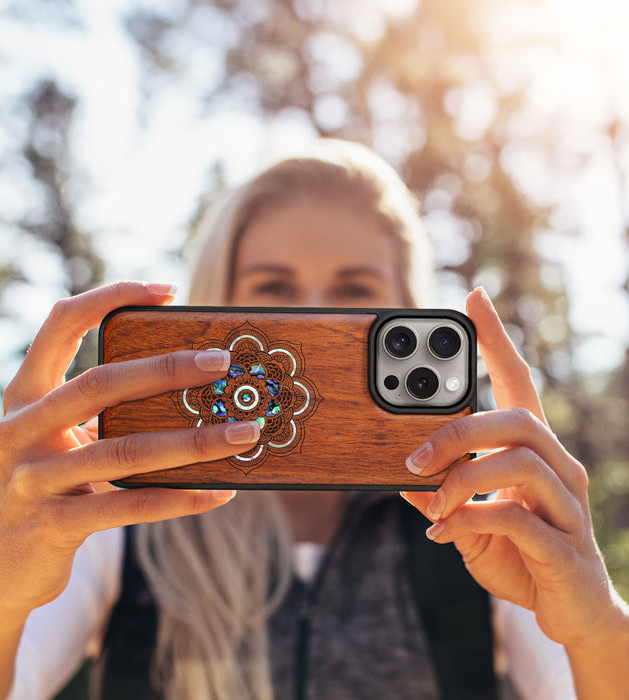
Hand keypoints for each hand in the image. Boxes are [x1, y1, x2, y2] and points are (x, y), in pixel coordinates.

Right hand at [0, 282, 259, 614]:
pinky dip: (181, 498)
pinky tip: (220, 492)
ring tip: (245, 433)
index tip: (168, 291)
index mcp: (24, 396)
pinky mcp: (52, 525)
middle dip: (167, 369)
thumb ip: (104, 412)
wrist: (4, 569)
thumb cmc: (52, 487)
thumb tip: (194, 388)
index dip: (111, 297)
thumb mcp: (64, 440)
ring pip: (124, 449)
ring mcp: (31, 479)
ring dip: (194, 441)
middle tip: (222, 362)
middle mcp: (19, 430)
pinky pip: (130, 505)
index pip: (61, 324)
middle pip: (100, 383)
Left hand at [401, 287, 623, 649]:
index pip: (518, 382)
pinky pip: (516, 517)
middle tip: (414, 458)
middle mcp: (558, 467)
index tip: (474, 299)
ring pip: (519, 462)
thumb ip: (442, 496)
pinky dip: (470, 520)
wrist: (570, 613)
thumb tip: (402, 478)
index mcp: (533, 452)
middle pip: (517, 419)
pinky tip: (444, 533)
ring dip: (462, 479)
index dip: (496, 340)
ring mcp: (567, 505)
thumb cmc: (520, 555)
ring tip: (431, 502)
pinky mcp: (565, 546)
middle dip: (458, 431)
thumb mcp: (468, 520)